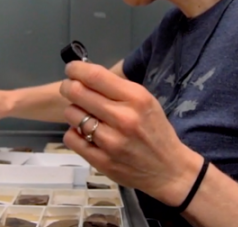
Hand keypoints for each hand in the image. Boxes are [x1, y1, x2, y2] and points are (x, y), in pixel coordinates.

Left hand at [60, 62, 202, 205]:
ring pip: (71, 114)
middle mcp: (123, 117)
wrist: (169, 169)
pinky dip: (74, 132)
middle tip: (70, 88)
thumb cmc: (155, 128)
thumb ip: (117, 88)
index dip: (76, 69)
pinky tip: (84, 133)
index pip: (95, 76)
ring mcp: (110, 141)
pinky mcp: (101, 161)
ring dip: (73, 111)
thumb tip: (84, 75)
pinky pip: (71, 138)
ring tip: (84, 114)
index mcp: (136, 98)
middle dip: (68, 86)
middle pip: (77, 92)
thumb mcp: (145, 100)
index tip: (71, 68)